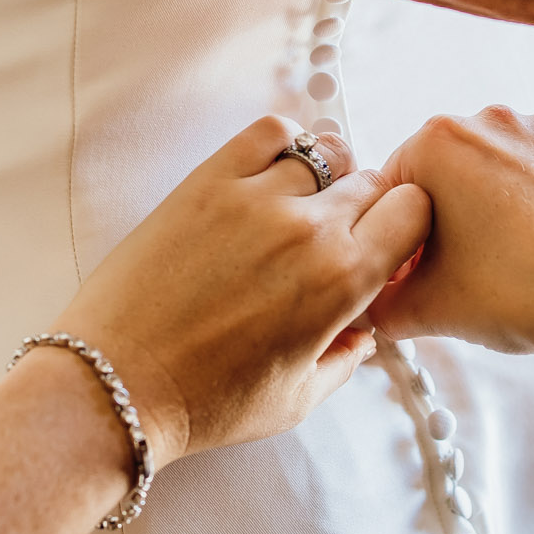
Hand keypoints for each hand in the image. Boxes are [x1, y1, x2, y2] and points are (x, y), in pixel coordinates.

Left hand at [56, 115, 430, 462]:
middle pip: (372, 180)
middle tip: (335, 236)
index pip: (413, 211)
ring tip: (297, 206)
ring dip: (324, 175)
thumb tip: (366, 331)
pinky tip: (271, 171)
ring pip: (324, 151)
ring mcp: (256, 198)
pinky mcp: (208, 182)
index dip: (405, 226)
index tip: (383, 246)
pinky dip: (282, 142)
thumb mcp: (299, 399)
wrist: (119, 383)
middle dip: (366, 207)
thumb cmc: (206, 402)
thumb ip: (347, 359)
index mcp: (343, 282)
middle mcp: (308, 230)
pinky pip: (270, 131)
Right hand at [371, 105, 533, 365]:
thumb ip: (381, 305)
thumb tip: (373, 307)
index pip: (390, 192)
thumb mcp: (429, 310)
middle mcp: (486, 120)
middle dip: (440, 225)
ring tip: (502, 269)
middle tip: (454, 278)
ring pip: (488, 175)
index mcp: (436, 141)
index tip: (410, 276)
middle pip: (440, 177)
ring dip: (483, 214)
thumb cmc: (525, 291)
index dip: (394, 242)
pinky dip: (527, 209)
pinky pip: (532, 176)